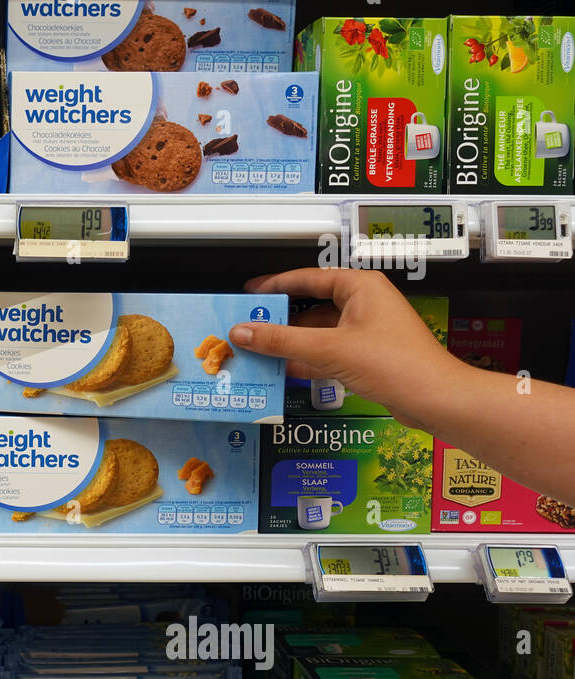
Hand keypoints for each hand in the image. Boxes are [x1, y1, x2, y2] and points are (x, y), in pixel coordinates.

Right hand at [226, 267, 466, 427]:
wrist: (435, 399)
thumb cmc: (398, 365)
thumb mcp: (330, 349)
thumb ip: (282, 341)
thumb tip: (244, 331)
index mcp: (360, 287)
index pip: (308, 278)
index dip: (275, 285)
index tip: (251, 293)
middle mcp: (364, 304)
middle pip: (311, 306)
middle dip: (280, 319)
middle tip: (250, 325)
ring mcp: (366, 330)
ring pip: (318, 331)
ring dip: (291, 343)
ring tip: (260, 350)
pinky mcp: (367, 355)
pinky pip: (328, 351)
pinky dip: (307, 359)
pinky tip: (285, 370)